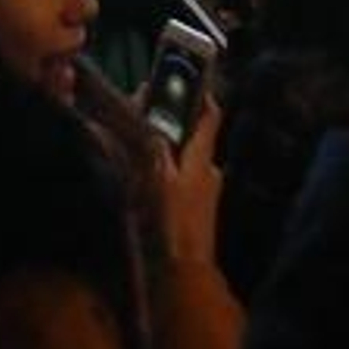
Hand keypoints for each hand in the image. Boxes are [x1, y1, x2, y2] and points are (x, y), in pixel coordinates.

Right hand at [150, 94, 222, 265]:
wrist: (185, 273)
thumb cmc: (174, 222)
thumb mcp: (160, 179)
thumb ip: (157, 148)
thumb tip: (152, 121)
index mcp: (203, 158)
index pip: (210, 116)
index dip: (202, 93)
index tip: (188, 76)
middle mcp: (208, 170)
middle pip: (193, 134)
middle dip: (172, 119)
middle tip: (145, 108)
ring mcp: (203, 190)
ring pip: (185, 156)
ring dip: (166, 144)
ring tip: (138, 137)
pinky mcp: (194, 208)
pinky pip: (181, 177)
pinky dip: (166, 168)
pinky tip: (145, 172)